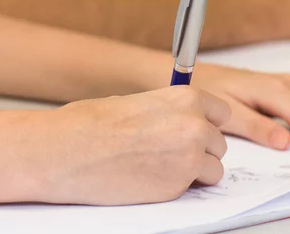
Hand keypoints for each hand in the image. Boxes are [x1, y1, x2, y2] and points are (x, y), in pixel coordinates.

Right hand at [31, 87, 229, 204]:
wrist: (67, 151)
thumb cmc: (91, 123)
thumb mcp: (135, 102)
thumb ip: (165, 112)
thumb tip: (173, 122)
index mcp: (186, 99)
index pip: (222, 113)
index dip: (207, 123)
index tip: (195, 130)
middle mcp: (195, 127)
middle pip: (219, 143)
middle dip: (201, 149)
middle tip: (173, 153)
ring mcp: (189, 159)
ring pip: (214, 170)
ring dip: (195, 171)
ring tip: (163, 169)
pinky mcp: (176, 189)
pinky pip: (192, 190)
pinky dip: (178, 188)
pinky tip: (151, 180)